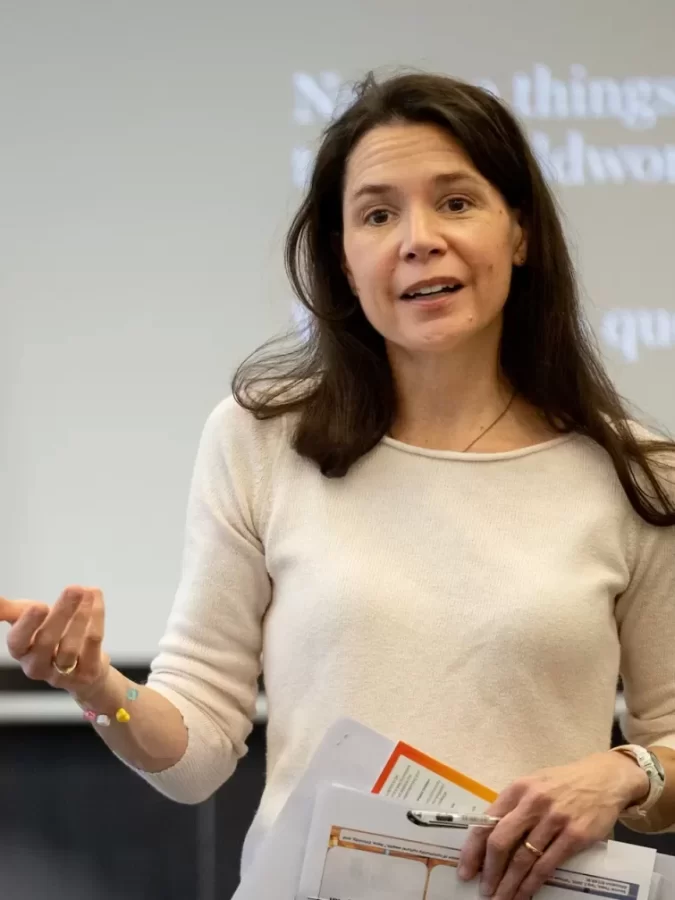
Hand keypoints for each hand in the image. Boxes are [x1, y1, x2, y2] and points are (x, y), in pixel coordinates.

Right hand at [0, 586, 109, 697]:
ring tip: (87, 592)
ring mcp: (63, 674)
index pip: (18, 641)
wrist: (82, 663)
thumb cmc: (48, 636)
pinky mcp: (87, 673)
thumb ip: (8, 610)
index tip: (40, 605)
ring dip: (82, 616)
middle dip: (61, 613)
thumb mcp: (26, 620)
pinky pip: (93, 644)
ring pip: (71, 646)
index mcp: (21, 651)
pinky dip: (97, 618)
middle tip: (74, 589)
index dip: (28, 625)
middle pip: (47, 641)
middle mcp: (38, 666)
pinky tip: (96, 599)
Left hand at [457, 752, 648, 899]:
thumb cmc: (564, 783)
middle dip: (489, 871)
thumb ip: (513, 807)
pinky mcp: (575, 836)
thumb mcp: (533, 785)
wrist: (604, 779)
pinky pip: (547, 865)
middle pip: (501, 842)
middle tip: (483, 890)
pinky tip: (524, 895)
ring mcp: (554, 819)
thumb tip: (489, 838)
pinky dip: (532, 884)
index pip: (487, 822)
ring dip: (509, 884)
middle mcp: (533, 803)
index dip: (473, 850)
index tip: (465, 870)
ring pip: (523, 859)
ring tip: (500, 898)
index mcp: (517, 789)